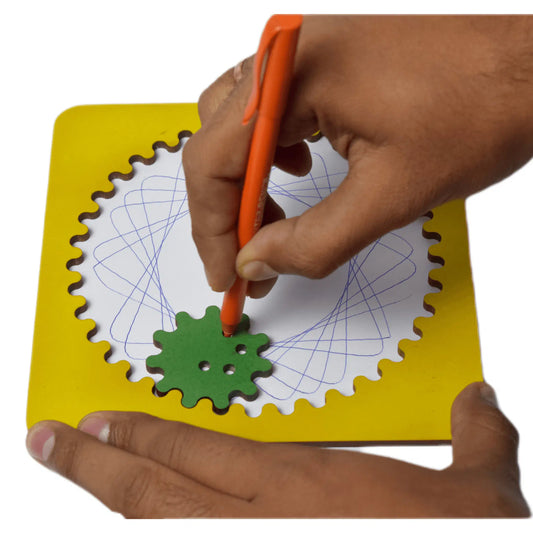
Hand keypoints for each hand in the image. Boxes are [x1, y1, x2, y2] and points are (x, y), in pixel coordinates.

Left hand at [26, 382, 529, 516]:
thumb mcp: (479, 497)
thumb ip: (475, 436)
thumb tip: (479, 397)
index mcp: (305, 491)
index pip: (200, 453)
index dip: (144, 434)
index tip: (100, 416)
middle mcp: (266, 526)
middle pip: (156, 491)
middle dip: (94, 460)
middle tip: (46, 437)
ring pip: (158, 528)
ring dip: (110, 498)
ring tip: (70, 461)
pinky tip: (136, 524)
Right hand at [183, 15, 532, 296]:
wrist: (531, 69)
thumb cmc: (477, 115)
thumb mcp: (390, 196)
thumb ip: (313, 241)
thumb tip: (256, 265)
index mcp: (294, 74)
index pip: (213, 160)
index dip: (212, 230)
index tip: (227, 277)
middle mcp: (285, 54)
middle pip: (216, 144)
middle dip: (227, 211)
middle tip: (247, 261)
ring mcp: (301, 54)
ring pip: (234, 128)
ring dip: (244, 182)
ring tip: (272, 220)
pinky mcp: (320, 63)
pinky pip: (266, 112)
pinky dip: (267, 153)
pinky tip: (296, 169)